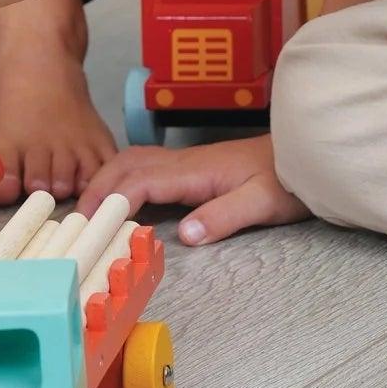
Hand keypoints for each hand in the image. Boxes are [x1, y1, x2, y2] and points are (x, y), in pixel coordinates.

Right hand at [77, 134, 308, 244]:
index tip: (92, 222)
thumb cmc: (289, 179)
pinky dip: (124, 178)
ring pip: (134, 160)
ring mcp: (188, 161)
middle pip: (127, 165)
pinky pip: (147, 166)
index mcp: (196, 170)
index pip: (141, 180)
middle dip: (98, 187)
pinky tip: (122, 195)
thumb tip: (185, 233)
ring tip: (91, 207)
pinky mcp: (194, 167)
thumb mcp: (262, 203)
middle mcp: (186, 161)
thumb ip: (224, 216)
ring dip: (108, 179)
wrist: (308, 154)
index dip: (112, 200)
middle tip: (78, 218)